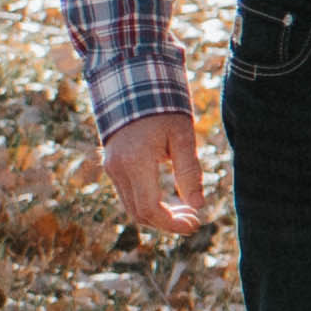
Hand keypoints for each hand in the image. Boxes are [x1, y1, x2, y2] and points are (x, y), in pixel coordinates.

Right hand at [104, 113, 213, 236]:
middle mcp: (117, 169)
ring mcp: (111, 168)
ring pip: (131, 206)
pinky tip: (170, 201)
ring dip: (158, 215)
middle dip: (167, 222)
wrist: (134, 86)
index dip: (172, 223)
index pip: (150, 208)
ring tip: (187, 212)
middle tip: (194, 221)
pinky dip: (148, 203)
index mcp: (134, 162)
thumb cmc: (164, 109)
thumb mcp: (183, 136)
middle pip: (138, 212)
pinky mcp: (111, 166)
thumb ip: (189, 171)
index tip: (195, 223)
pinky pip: (128, 195)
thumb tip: (199, 205)